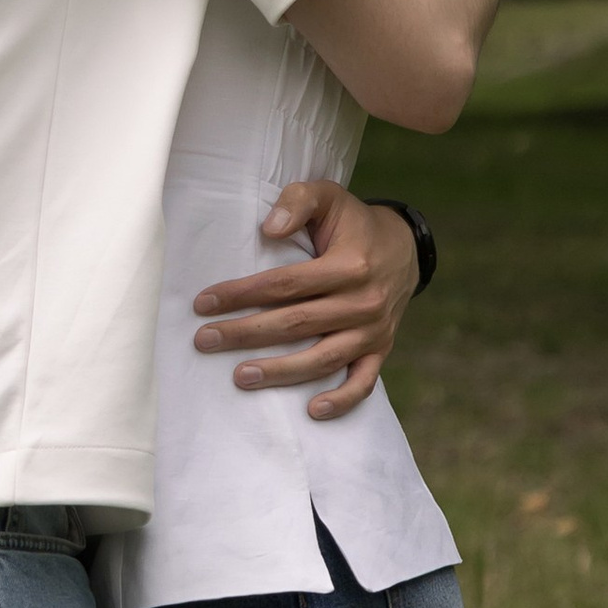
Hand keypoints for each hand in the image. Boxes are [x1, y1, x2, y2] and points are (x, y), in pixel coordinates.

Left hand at [190, 181, 422, 417]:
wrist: (404, 247)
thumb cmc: (352, 223)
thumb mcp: (328, 196)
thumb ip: (297, 202)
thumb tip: (267, 230)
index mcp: (349, 264)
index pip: (285, 284)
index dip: (242, 294)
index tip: (204, 303)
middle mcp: (364, 301)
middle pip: (296, 324)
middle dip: (246, 333)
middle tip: (205, 341)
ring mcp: (374, 330)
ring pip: (323, 359)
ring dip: (280, 372)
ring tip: (240, 377)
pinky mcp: (381, 349)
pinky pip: (364, 382)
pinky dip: (342, 400)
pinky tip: (311, 411)